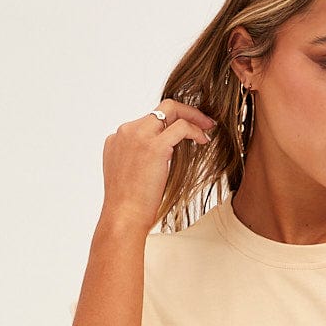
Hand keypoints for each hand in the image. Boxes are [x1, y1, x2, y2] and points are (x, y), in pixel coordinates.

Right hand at [99, 98, 217, 233]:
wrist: (123, 216)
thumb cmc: (129, 205)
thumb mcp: (129, 175)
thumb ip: (139, 159)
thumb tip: (160, 159)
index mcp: (117, 139)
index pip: (148, 121)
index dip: (169, 124)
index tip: (184, 131)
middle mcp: (126, 132)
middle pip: (160, 109)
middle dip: (184, 111)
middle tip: (203, 121)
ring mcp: (138, 136)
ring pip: (171, 110)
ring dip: (193, 116)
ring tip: (208, 128)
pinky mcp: (154, 146)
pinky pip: (181, 127)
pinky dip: (195, 130)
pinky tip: (203, 140)